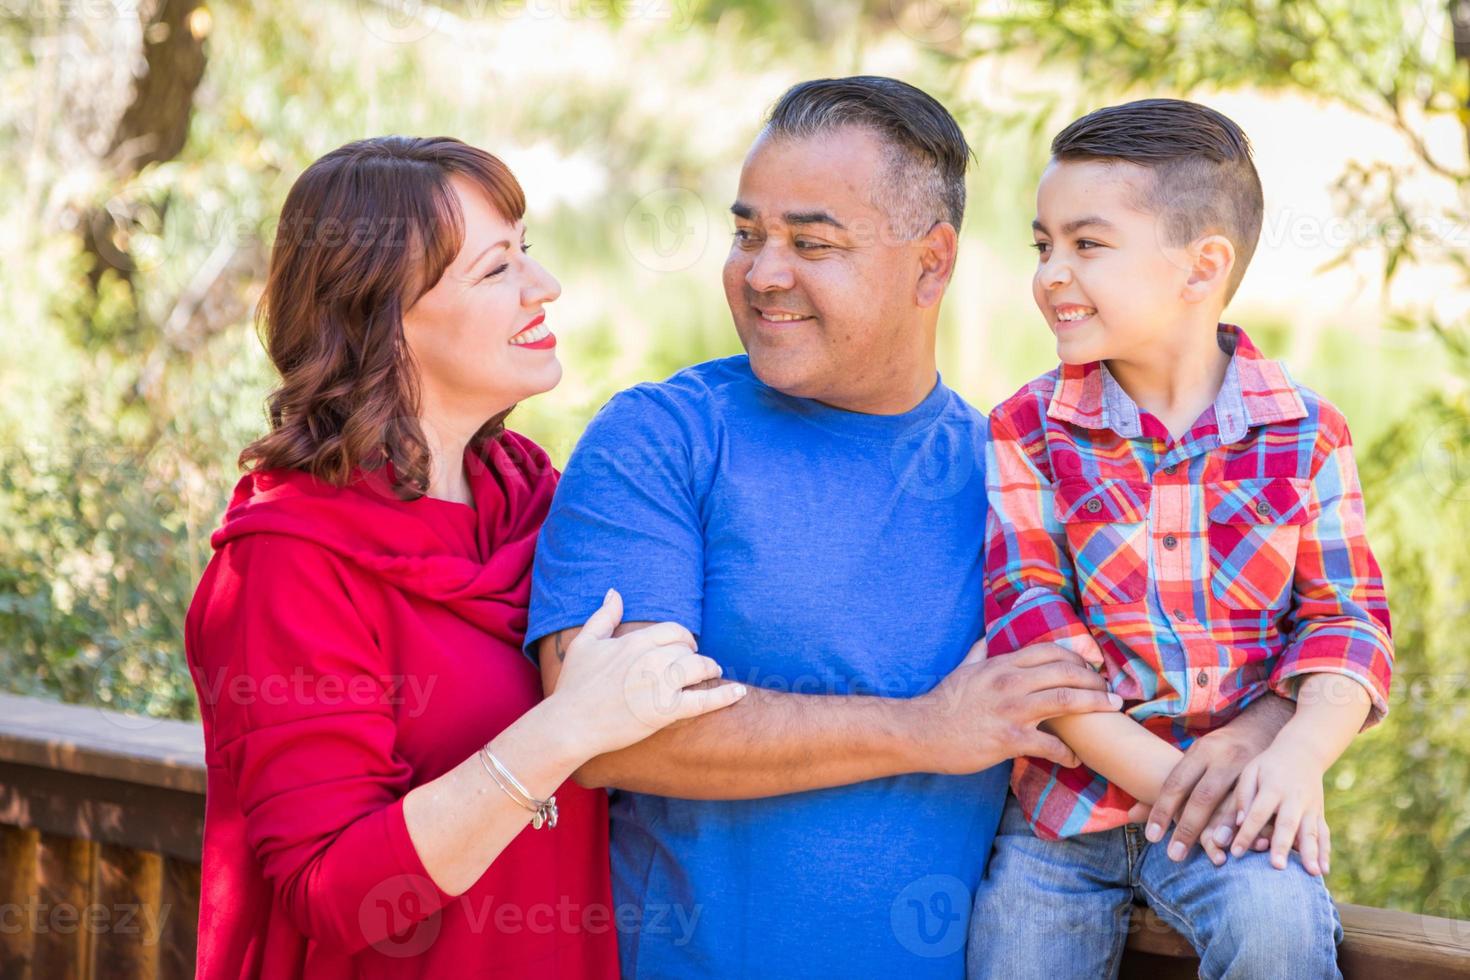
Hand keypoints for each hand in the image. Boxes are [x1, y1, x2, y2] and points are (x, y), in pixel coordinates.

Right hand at [548, 589, 747, 756]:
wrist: (570, 724)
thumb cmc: (574, 685)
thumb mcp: (585, 643)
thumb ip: (604, 616)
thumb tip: (615, 592)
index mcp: (635, 642)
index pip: (673, 631)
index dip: (682, 638)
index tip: (684, 646)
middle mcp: (652, 659)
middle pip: (687, 649)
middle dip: (693, 655)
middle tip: (695, 663)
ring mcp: (661, 685)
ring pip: (699, 669)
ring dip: (709, 670)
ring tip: (712, 673)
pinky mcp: (666, 712)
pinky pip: (704, 701)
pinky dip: (725, 696)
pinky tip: (739, 693)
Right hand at [916, 639, 1122, 774]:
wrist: (921, 732)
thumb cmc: (942, 703)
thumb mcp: (962, 670)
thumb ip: (979, 653)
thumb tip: (987, 639)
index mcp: (1001, 664)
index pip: (1050, 651)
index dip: (1077, 657)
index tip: (1092, 667)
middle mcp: (1010, 682)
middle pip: (1065, 672)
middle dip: (1094, 680)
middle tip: (1110, 692)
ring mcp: (1011, 710)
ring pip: (1066, 700)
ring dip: (1094, 706)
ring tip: (1111, 711)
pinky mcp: (1009, 740)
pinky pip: (1050, 745)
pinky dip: (1067, 752)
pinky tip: (1074, 759)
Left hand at [1145, 694, 1292, 861]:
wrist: (1264, 727)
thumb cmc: (1220, 752)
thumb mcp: (1193, 760)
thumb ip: (1169, 788)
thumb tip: (1131, 815)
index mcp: (1199, 752)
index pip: (1176, 783)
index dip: (1162, 811)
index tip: (1151, 837)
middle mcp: (1222, 758)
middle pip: (1202, 796)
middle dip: (1188, 827)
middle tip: (1173, 855)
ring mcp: (1247, 769)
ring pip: (1232, 802)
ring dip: (1222, 828)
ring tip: (1212, 853)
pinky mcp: (1269, 781)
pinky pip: (1258, 807)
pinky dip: (1250, 825)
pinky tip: (1245, 843)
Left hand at [1232, 740, 1331, 874]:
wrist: (1302, 752)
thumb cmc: (1268, 766)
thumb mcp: (1251, 771)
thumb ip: (1244, 796)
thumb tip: (1240, 822)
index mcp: (1273, 788)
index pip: (1257, 813)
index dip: (1246, 833)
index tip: (1235, 853)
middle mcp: (1294, 799)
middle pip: (1287, 825)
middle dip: (1282, 846)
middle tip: (1277, 867)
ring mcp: (1310, 807)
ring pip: (1311, 832)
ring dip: (1311, 854)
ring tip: (1311, 874)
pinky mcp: (1319, 814)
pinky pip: (1324, 834)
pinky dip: (1325, 853)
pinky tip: (1324, 870)